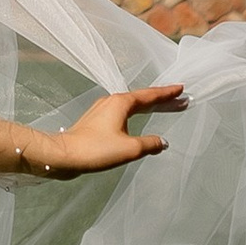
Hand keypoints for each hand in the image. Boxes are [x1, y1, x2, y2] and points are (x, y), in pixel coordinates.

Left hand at [43, 80, 185, 174]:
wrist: (64, 155)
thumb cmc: (95, 149)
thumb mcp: (130, 148)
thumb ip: (150, 144)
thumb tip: (163, 142)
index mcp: (121, 103)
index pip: (150, 95)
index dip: (167, 93)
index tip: (181, 89)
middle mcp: (111, 102)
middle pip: (142, 98)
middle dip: (161, 99)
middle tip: (179, 99)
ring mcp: (102, 110)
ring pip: (132, 105)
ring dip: (149, 106)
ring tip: (164, 108)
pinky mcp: (96, 121)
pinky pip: (123, 112)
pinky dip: (136, 113)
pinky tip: (138, 120)